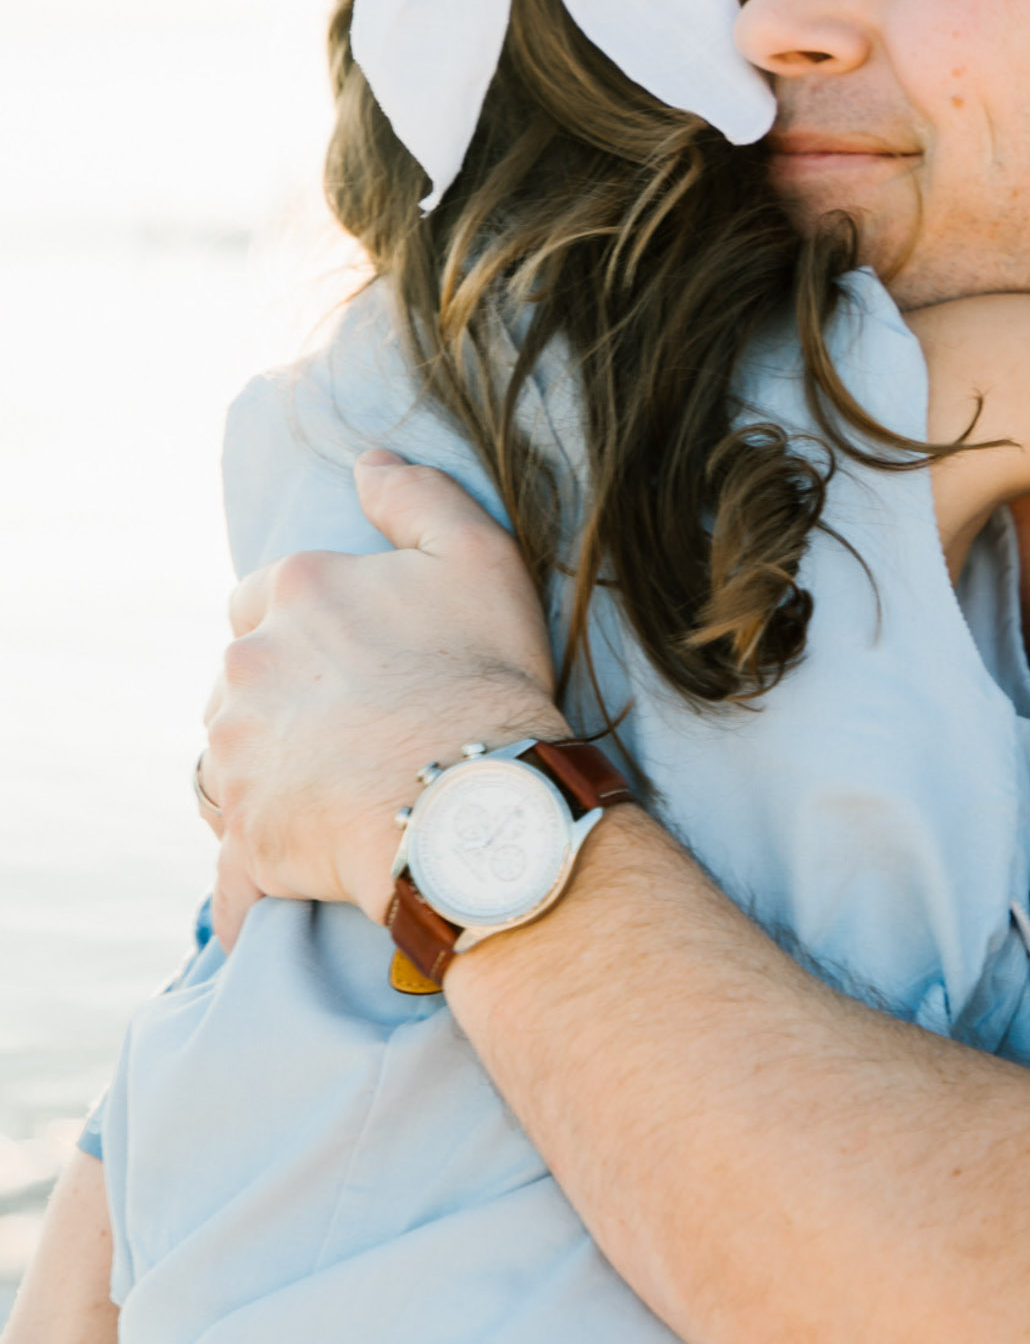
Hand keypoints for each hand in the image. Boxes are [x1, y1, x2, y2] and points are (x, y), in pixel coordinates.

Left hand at [201, 449, 568, 925]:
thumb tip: (366, 461)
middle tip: (353, 728)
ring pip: (228, 762)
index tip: (354, 659)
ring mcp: (236, 757)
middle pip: (242, 680)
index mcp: (293, 592)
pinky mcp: (243, 838)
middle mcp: (246, 667)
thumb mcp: (478, 556)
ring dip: (264, 773)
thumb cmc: (487, 677)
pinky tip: (286, 882)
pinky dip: (250, 874)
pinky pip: (232, 865)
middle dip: (282, 700)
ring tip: (332, 795)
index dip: (309, 626)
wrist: (479, 800)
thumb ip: (416, 497)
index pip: (264, 596)